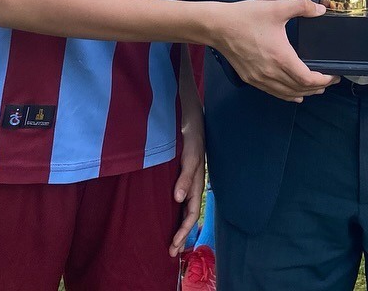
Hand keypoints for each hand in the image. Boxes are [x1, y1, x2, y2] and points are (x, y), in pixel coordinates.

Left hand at [169, 112, 205, 254]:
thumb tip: (179, 200)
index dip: (183, 230)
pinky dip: (176, 211)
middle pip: (188, 214)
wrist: (188, 115)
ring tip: (171, 242)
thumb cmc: (189, 134)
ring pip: (185, 208)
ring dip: (179, 225)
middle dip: (181, 234)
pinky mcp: (180, 172)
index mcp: (197, 182)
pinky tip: (169, 215)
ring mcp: (188, 179)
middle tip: (171, 253)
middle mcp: (193, 183)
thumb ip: (185, 175)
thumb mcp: (188, 153)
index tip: (173, 244)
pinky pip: (180, 197)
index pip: (191, 213)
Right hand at [213, 0, 334, 100]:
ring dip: (304, 93)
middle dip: (318, 87)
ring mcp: (260, 78)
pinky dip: (287, 95)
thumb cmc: (246, 17)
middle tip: (330, 80)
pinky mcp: (251, 79)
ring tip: (317, 88)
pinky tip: (294, 95)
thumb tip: (321, 10)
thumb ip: (301, 6)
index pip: (307, 78)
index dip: (323, 80)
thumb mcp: (276, 8)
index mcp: (281, 57)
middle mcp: (271, 73)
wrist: (218, 26)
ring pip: (286, 93)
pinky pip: (274, 92)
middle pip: (299, 88)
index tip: (334, 75)